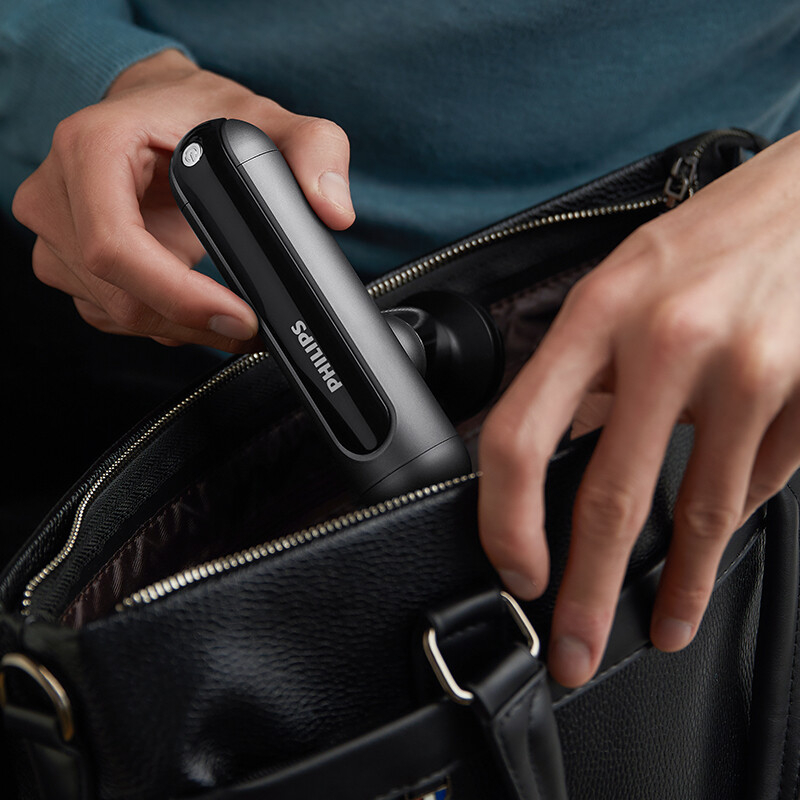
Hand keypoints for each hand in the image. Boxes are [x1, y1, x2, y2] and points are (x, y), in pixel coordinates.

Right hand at [12, 49, 354, 350]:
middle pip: (117, 295)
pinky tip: (197, 309)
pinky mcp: (68, 262)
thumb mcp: (266, 116)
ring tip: (233, 318)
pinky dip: (162, 322)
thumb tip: (334, 210)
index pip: (115, 246)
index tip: (238, 316)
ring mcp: (55, 233)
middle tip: (252, 328)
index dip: (177, 294)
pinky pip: (112, 315)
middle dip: (191, 322)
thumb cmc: (198, 110)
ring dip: (180, 328)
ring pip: (115, 315)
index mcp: (93, 149)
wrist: (156, 108)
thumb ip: (315, 151)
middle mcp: (59, 194)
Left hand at [478, 130, 799, 686]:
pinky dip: (734, 510)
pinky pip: (760, 479)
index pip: (521, 434)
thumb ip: (590, 373)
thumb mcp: (625, 284)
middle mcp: (666, 338)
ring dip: (679, 580)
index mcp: (598, 311)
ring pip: (700, 508)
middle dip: (586, 591)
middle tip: (572, 652)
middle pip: (609, 497)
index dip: (507, 517)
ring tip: (664, 622)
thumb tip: (561, 458)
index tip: (516, 569)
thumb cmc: (713, 237)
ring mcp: (744, 366)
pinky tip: (720, 528)